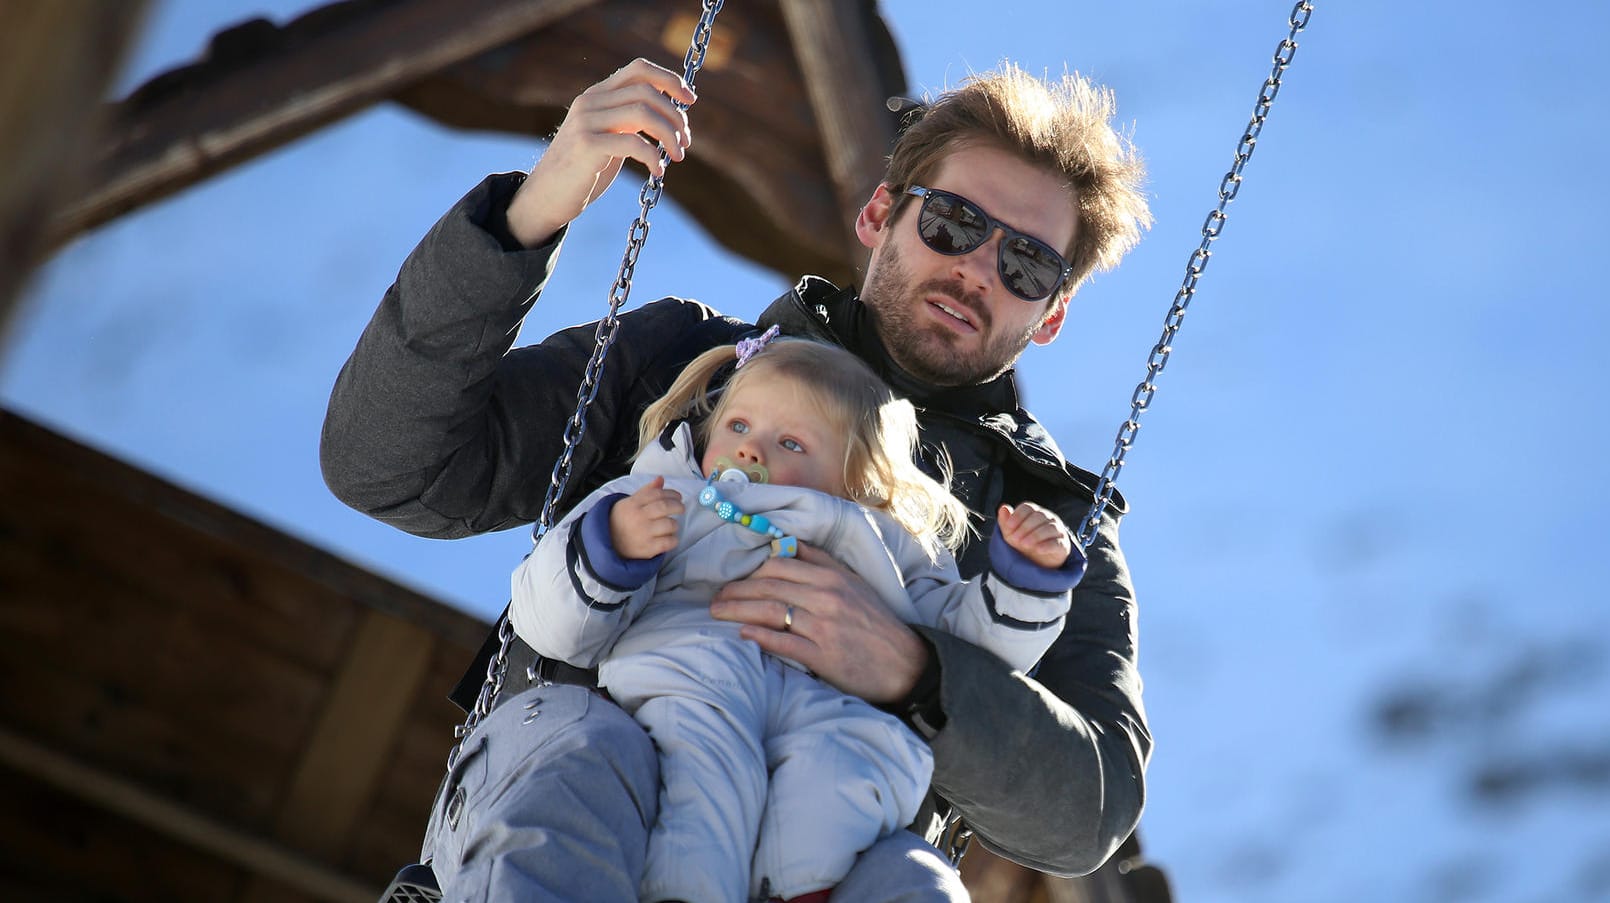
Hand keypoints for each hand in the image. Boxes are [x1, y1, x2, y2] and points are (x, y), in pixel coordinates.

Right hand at [507, 58, 697, 245]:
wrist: (547, 197)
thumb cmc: (583, 171)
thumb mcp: (608, 137)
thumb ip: (629, 121)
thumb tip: (671, 114)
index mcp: (596, 95)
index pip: (638, 69)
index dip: (669, 79)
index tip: (690, 101)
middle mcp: (590, 102)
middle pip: (646, 92)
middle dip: (675, 115)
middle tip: (686, 142)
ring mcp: (586, 122)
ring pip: (643, 113)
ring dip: (669, 134)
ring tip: (677, 156)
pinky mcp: (587, 146)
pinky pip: (633, 142)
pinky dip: (653, 157)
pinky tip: (657, 172)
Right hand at [609, 476, 684, 558]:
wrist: (609, 543)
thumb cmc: (623, 520)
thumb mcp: (630, 503)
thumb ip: (646, 491)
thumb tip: (661, 479)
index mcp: (633, 504)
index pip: (657, 494)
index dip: (671, 494)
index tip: (678, 497)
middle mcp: (638, 517)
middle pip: (665, 507)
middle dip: (678, 506)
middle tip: (681, 508)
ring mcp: (643, 533)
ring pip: (669, 525)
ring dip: (675, 525)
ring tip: (672, 526)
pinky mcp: (648, 548)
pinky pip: (668, 542)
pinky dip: (673, 540)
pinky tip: (670, 538)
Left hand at [710, 543, 926, 703]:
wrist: (905, 662)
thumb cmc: (876, 622)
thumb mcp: (853, 583)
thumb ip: (821, 563)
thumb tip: (788, 544)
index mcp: (831, 578)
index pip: (779, 566)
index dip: (750, 572)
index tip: (732, 579)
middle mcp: (826, 598)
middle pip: (768, 587)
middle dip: (736, 591)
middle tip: (714, 598)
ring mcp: (823, 627)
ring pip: (770, 612)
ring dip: (738, 611)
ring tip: (717, 612)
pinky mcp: (823, 656)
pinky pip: (784, 642)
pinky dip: (760, 636)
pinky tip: (743, 634)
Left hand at [997, 502, 1072, 568]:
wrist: (1036, 562)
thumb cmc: (1023, 543)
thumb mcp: (1010, 534)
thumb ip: (1005, 521)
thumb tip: (1003, 508)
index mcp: (1034, 513)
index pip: (1028, 507)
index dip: (1017, 516)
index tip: (1009, 526)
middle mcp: (1048, 518)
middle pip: (1038, 516)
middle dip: (1025, 527)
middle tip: (1015, 539)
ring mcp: (1057, 530)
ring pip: (1049, 528)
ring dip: (1035, 535)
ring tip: (1024, 544)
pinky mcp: (1063, 545)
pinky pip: (1058, 543)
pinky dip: (1048, 546)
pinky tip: (1038, 550)